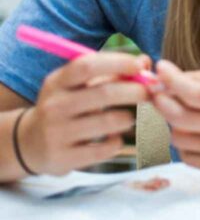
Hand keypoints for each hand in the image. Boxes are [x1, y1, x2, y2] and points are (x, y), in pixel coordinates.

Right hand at [19, 53, 150, 175]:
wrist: (29, 143)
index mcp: (58, 81)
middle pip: (104, 94)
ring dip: (128, 117)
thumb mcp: (79, 84)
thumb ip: (112, 71)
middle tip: (150, 92)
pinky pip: (104, 149)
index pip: (87, 66)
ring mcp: (56, 133)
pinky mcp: (63, 158)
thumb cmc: (67, 104)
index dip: (117, 63)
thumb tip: (145, 61)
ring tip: (129, 117)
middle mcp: (54, 105)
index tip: (140, 66)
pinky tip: (114, 138)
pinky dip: (117, 141)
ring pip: (109, 122)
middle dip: (135, 91)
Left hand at [152, 61, 199, 174]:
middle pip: (179, 119)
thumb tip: (160, 80)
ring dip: (173, 124)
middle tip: (160, 93)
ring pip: (179, 139)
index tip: (160, 68)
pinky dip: (184, 143)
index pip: (193, 93)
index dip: (171, 81)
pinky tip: (195, 131)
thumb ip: (197, 78)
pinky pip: (187, 157)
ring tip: (184, 113)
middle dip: (162, 103)